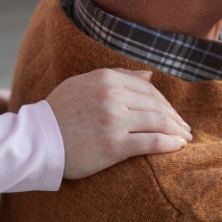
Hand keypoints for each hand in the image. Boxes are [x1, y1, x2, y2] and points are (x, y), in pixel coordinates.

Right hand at [46, 68, 191, 178]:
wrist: (37, 141)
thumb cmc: (60, 113)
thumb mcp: (83, 84)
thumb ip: (117, 77)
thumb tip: (150, 75)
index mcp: (106, 79)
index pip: (148, 88)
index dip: (165, 102)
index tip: (173, 114)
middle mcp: (112, 96)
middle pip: (157, 105)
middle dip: (175, 118)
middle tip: (185, 128)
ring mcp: (114, 121)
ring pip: (159, 122)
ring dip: (177, 131)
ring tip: (184, 138)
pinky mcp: (114, 146)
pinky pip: (152, 142)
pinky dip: (170, 144)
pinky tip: (178, 146)